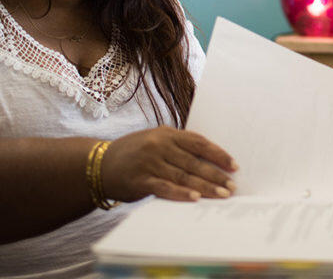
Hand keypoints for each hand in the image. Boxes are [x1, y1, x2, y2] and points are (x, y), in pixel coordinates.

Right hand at [101, 126, 237, 202]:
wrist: (99, 164)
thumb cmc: (133, 153)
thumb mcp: (155, 141)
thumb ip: (177, 147)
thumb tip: (209, 161)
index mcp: (166, 133)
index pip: (198, 143)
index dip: (218, 154)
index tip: (234, 166)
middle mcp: (159, 145)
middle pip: (194, 162)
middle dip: (216, 175)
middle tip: (232, 186)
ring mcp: (149, 162)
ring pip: (183, 175)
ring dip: (205, 187)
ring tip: (222, 195)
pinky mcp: (140, 180)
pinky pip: (165, 187)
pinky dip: (181, 193)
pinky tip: (195, 199)